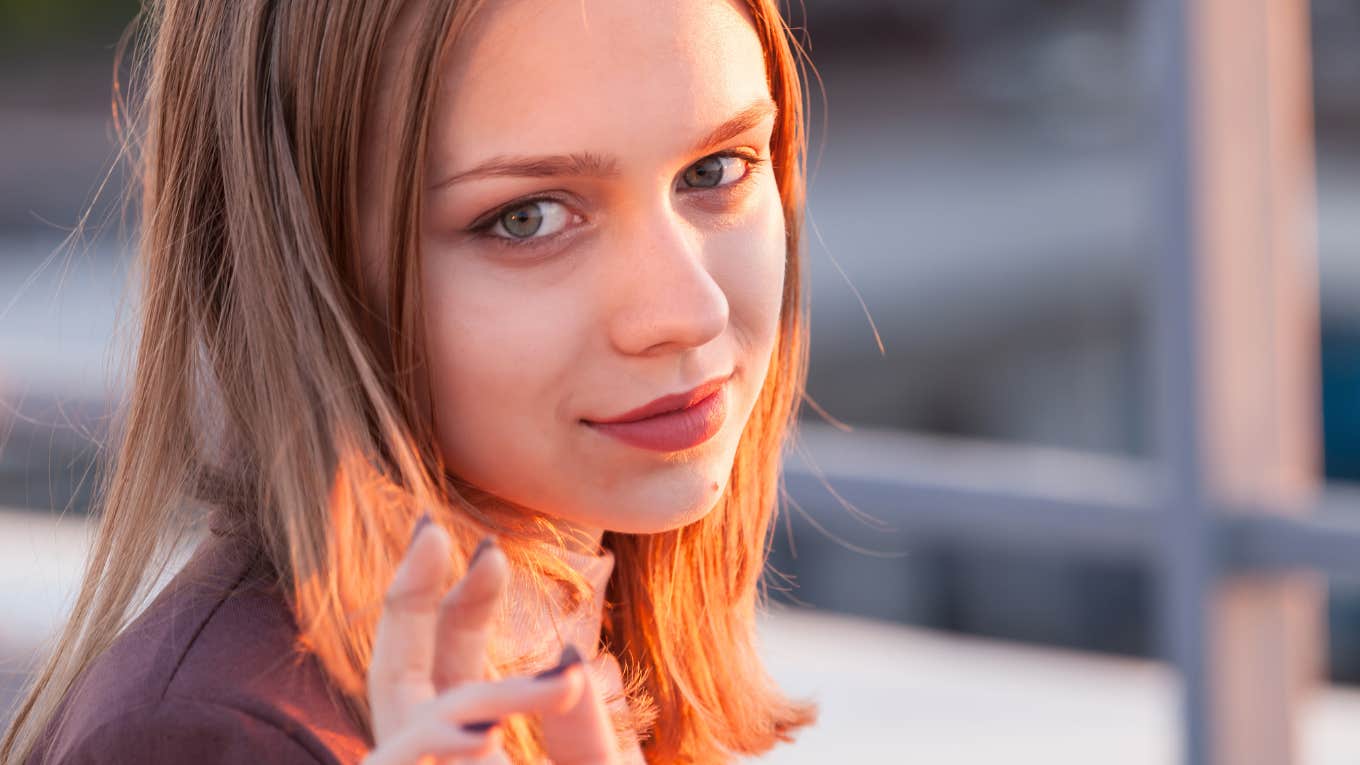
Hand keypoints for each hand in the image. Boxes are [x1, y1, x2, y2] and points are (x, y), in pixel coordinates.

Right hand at [360, 514, 623, 764]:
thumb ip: (583, 732)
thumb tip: (570, 658)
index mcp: (472, 751)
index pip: (451, 668)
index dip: (466, 603)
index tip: (491, 549)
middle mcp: (434, 763)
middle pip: (399, 677)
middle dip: (408, 601)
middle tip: (428, 528)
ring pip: (419, 722)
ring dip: (486, 692)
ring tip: (562, 685)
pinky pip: (403, 764)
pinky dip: (433, 746)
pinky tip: (484, 738)